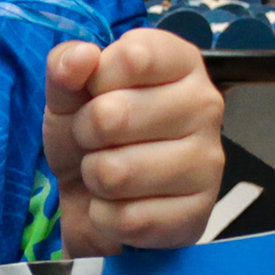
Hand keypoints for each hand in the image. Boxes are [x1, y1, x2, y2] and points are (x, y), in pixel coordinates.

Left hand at [44, 30, 225, 253]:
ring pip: (117, 173)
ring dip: (96, 177)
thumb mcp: (67, 94)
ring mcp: (208, 160)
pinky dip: (107, 217)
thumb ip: (65, 65)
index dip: (96, 80)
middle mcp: (205, 104)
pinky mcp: (199, 212)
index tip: (98, 93)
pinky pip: (127, 218)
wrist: (95, 198)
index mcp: (181, 62)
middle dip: (87, 134)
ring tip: (108, 173)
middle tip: (97, 140)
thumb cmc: (91, 135)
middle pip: (114, 116)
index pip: (132, 57)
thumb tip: (82, 55)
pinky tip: (121, 205)